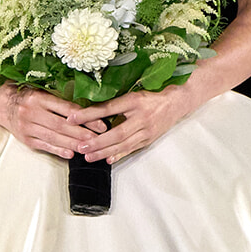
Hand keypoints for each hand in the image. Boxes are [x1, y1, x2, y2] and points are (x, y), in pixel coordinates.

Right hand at [0, 84, 107, 158]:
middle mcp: (31, 112)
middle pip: (62, 125)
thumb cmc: (25, 96)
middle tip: (100, 138)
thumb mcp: (41, 91)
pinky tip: (71, 154)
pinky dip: (58, 150)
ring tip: (89, 147)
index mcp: (38, 97)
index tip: (101, 123)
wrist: (0, 104)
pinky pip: (44, 146)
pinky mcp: (25, 139)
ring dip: (74, 143)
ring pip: (54, 137)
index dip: (85, 117)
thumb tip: (86, 110)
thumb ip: (59, 100)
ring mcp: (27, 127)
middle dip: (83, 133)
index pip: (66, 109)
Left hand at [81, 83, 197, 162]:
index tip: (72, 118)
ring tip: (88, 157)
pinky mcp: (149, 139)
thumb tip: (91, 106)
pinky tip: (108, 160)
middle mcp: (142, 117)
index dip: (89, 114)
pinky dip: (119, 155)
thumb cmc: (153, 94)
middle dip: (97, 142)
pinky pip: (132, 149)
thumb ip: (116, 100)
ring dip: (104, 151)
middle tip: (80, 147)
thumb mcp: (134, 92)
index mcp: (135, 101)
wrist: (178, 101)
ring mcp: (147, 130)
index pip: (108, 108)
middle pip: (116, 132)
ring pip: (123, 144)